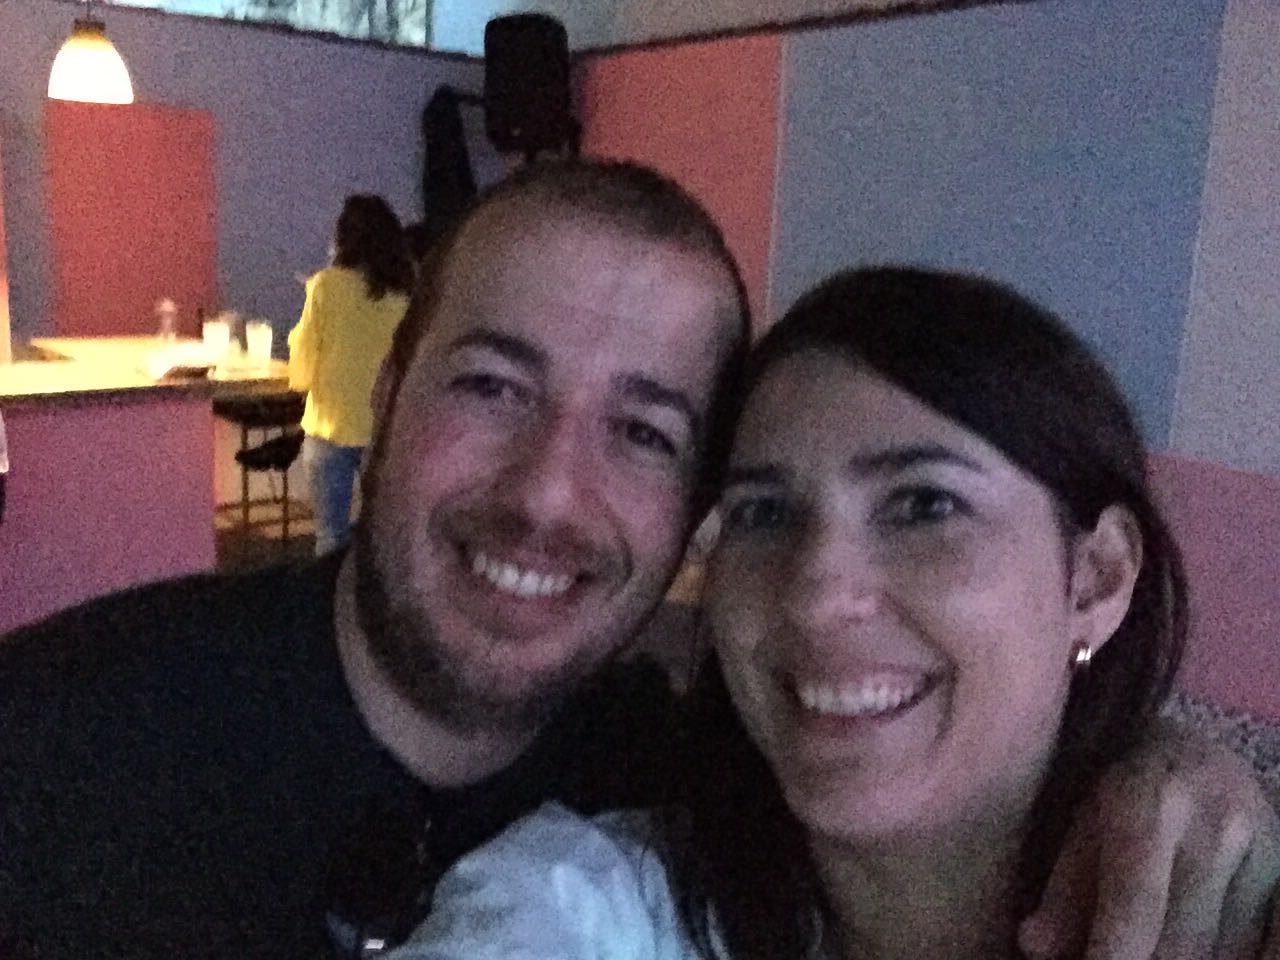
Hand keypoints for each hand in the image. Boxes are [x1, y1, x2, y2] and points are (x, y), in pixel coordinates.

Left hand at [1018, 723, 1279, 958]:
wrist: (1199, 753)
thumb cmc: (1124, 790)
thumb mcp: (1082, 821)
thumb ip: (1063, 887)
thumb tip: (1034, 944)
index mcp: (1152, 801)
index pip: (1135, 902)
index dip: (1111, 954)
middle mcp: (1218, 823)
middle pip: (1181, 943)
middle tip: (1108, 955)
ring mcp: (1264, 849)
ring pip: (1223, 953)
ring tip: (1145, 944)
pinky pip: (1259, 945)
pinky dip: (1222, 956)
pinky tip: (1190, 945)